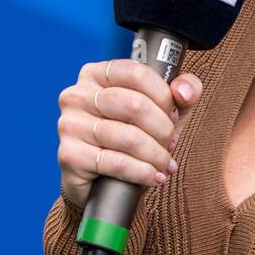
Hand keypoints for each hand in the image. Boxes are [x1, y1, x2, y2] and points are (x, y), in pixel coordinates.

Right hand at [56, 59, 203, 211]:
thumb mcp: (162, 110)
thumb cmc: (132, 136)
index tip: (174, 114)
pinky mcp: (69, 155)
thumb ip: (183, 91)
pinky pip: (115, 162)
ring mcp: (69, 124)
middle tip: (171, 143)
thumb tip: (185, 92)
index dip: (163, 96)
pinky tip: (153, 177)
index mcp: (97, 74)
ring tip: (165, 164)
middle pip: (134, 105)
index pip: (137, 74)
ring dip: (156, 155)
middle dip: (162, 129)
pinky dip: (142, 172)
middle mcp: (77, 95)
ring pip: (127, 137)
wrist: (102, 180)